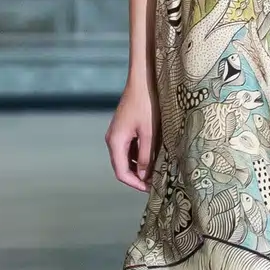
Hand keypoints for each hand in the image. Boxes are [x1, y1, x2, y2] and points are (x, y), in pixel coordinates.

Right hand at [106, 74, 159, 191]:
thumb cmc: (147, 105)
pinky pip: (129, 147)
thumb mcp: (150, 133)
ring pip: (126, 157)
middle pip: (122, 166)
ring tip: (156, 170)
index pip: (121, 172)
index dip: (135, 183)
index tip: (151, 189)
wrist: (142, 81)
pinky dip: (138, 155)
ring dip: (139, 166)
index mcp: (116, 142)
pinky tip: (152, 155)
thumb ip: (145, 156)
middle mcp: (113, 139)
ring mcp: (117, 133)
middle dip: (137, 176)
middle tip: (155, 182)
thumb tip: (143, 176)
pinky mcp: (124, 128)